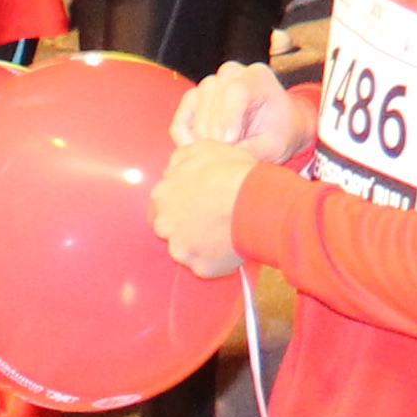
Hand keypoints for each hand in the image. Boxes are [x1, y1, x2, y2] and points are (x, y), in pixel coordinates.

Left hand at [149, 136, 260, 276]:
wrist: (256, 203)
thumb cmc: (232, 174)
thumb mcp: (203, 149)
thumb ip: (180, 159)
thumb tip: (173, 168)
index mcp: (161, 196)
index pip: (160, 204)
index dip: (180, 203)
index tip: (197, 203)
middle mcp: (165, 226)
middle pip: (171, 229)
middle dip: (186, 225)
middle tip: (211, 217)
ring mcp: (181, 250)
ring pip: (187, 249)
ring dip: (201, 243)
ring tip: (225, 231)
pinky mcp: (201, 268)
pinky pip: (206, 265)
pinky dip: (216, 258)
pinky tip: (231, 244)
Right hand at [172, 61, 306, 165]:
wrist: (274, 128)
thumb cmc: (279, 135)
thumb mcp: (274, 146)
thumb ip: (251, 150)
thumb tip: (224, 158)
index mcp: (256, 76)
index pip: (235, 91)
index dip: (228, 118)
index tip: (228, 142)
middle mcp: (230, 73)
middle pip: (211, 105)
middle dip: (218, 137)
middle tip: (230, 156)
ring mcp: (209, 84)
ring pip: (194, 115)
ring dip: (205, 141)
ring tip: (223, 153)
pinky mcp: (192, 100)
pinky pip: (179, 124)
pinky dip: (187, 142)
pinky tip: (206, 151)